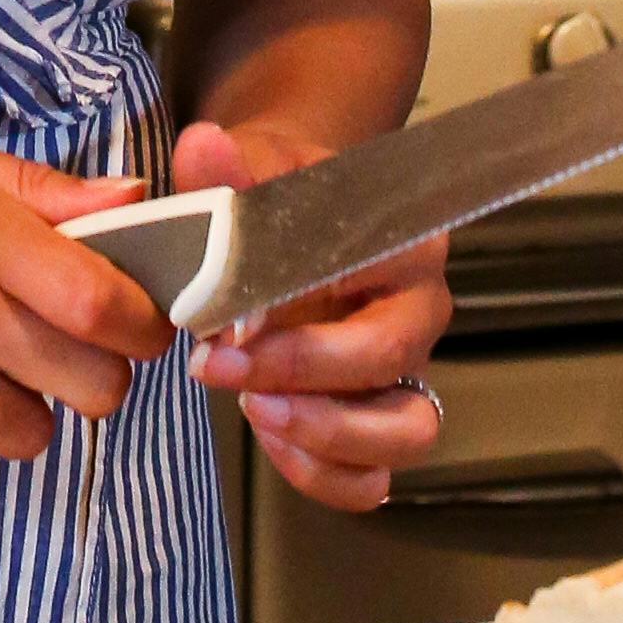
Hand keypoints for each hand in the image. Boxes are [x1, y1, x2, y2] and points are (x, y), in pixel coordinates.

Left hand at [172, 112, 450, 519]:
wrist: (280, 221)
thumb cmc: (275, 198)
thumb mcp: (251, 173)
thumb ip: (227, 171)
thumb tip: (203, 146)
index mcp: (404, 240)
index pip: (376, 275)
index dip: (306, 298)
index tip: (231, 312)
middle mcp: (420, 310)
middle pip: (390, 357)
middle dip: (301, 371)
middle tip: (219, 364)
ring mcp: (406, 374)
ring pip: (406, 432)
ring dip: (328, 434)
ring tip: (256, 412)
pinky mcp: (377, 424)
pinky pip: (372, 477)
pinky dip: (326, 474)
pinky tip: (271, 441)